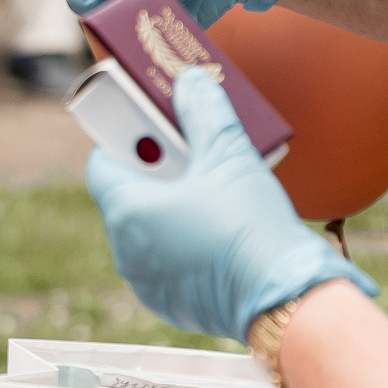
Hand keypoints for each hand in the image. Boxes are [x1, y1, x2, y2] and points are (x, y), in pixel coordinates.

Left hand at [83, 65, 375, 340]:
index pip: (102, 163)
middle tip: (192, 156)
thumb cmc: (249, 225)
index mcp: (126, 209)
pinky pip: (165, 262)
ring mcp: (145, 282)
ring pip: (146, 231)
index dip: (125, 140)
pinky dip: (181, 243)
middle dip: (156, 172)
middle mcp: (125, 249)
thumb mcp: (228, 155)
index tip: (153, 129)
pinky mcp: (170, 304)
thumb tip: (190, 83)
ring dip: (169, 208)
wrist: (285, 298)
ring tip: (209, 193)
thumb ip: (203, 112)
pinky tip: (216, 230)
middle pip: (126, 195)